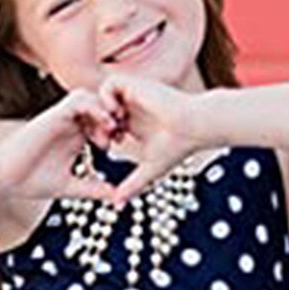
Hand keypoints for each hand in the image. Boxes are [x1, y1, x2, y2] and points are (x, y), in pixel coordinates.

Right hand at [0, 89, 128, 207]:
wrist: (3, 176)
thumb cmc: (29, 181)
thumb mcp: (69, 186)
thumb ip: (91, 189)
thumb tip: (115, 197)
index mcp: (74, 138)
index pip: (101, 123)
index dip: (115, 131)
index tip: (122, 148)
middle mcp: (69, 124)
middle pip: (99, 107)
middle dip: (114, 119)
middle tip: (120, 138)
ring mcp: (61, 117)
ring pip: (91, 97)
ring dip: (105, 110)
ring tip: (111, 130)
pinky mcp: (53, 114)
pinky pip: (79, 99)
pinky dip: (93, 106)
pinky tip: (101, 124)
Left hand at [93, 72, 207, 204]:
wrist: (194, 127)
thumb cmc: (177, 148)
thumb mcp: (149, 170)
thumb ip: (132, 185)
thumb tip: (117, 205)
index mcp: (132, 125)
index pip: (104, 125)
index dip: (98, 135)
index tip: (104, 148)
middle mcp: (130, 109)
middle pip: (99, 109)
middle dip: (95, 123)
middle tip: (102, 139)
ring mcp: (132, 96)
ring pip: (101, 95)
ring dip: (100, 110)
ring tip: (109, 127)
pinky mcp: (136, 85)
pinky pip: (109, 83)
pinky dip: (107, 98)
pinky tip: (116, 115)